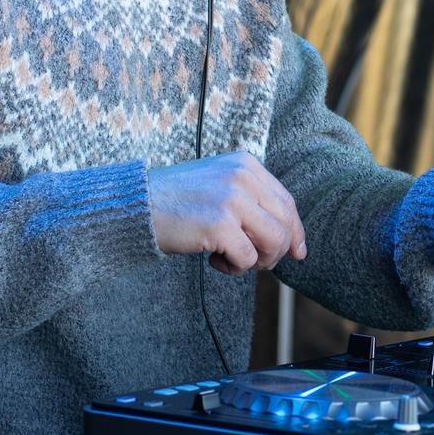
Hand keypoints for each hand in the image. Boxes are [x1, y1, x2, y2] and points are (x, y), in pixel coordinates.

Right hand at [148, 151, 307, 273]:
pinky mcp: (220, 223)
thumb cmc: (176, 203)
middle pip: (285, 223)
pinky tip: (214, 262)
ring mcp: (232, 198)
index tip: (297, 252)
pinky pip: (247, 258)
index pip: (286, 202)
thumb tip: (291, 241)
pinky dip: (234, 268)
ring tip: (233, 261)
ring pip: (274, 241)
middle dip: (276, 251)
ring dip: (258, 260)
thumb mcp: (219, 186)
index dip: (295, 231)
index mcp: (246, 165)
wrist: (136, 206)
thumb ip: (251, 202)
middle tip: (255, 262)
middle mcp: (243, 177)